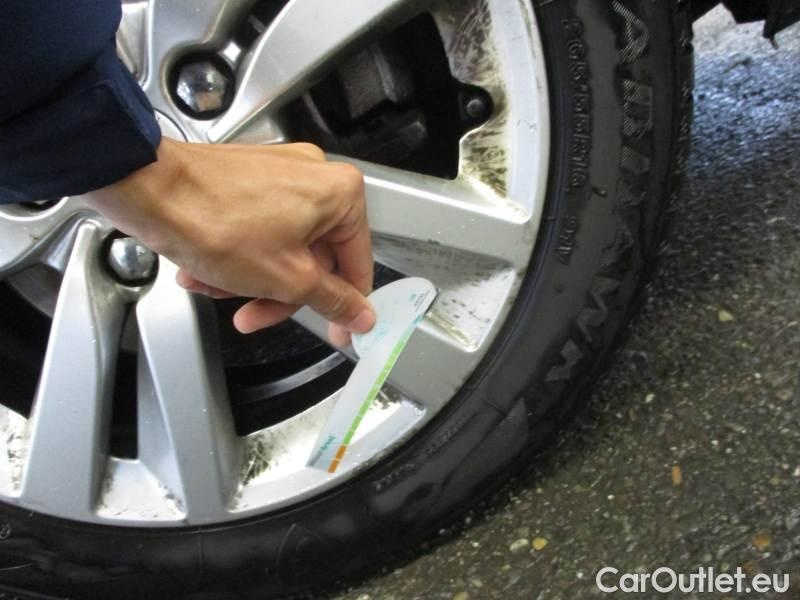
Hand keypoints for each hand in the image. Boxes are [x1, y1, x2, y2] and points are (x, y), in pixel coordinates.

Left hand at [88, 138, 374, 337]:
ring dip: (253, 278)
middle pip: (314, 257)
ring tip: (220, 290)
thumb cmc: (214, 220)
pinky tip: (209, 271)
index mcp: (339, 193)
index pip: (356, 263)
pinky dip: (240, 255)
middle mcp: (313, 176)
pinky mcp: (248, 178)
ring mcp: (279, 174)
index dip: (344, 305)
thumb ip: (332, 300)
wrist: (148, 189)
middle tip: (257, 315)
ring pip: (282, 246)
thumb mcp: (287, 279)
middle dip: (280, 292)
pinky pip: (259, 229)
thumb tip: (359, 313)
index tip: (337, 329)